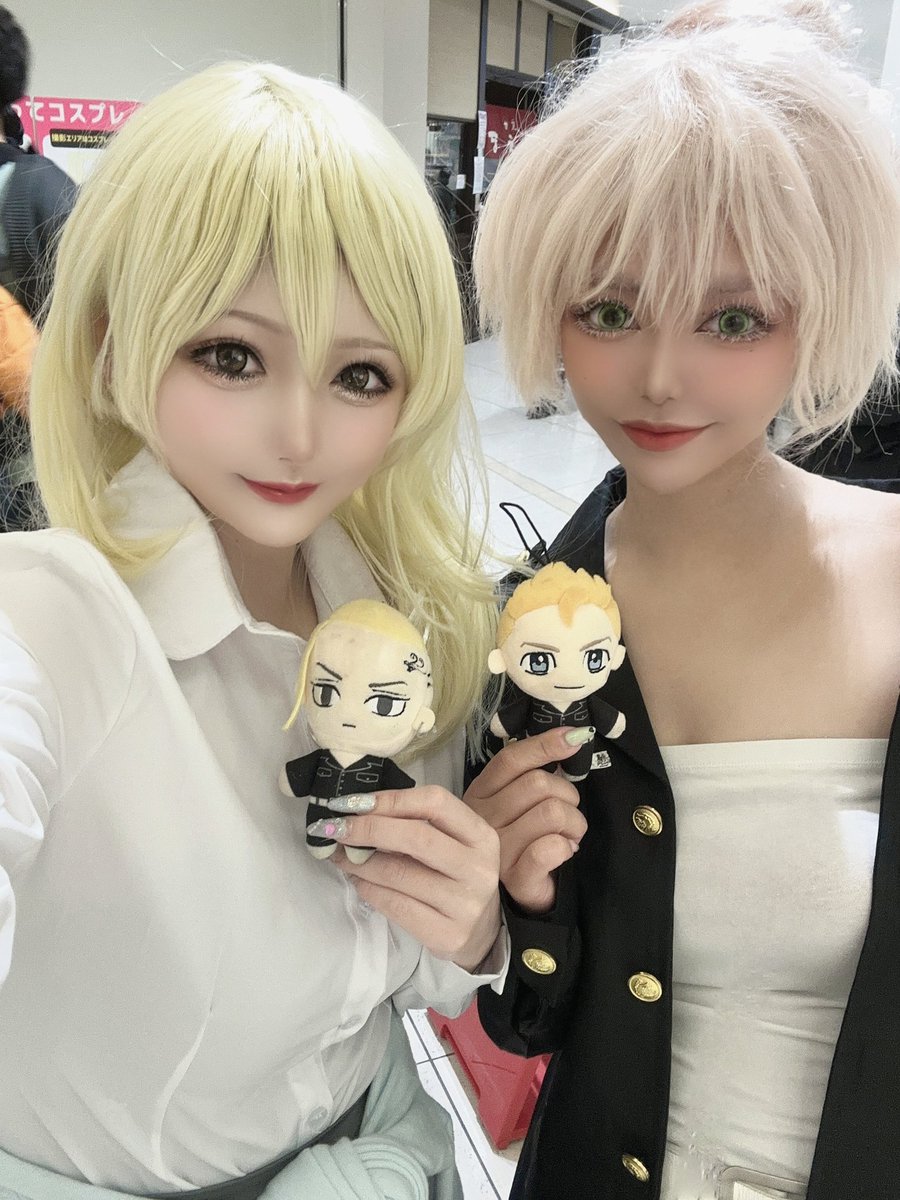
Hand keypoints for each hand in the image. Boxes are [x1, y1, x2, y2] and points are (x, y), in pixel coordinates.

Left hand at [330, 787, 500, 972]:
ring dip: (359, 862)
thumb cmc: (455, 876)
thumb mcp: (451, 844)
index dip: (391, 799)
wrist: (481, 932)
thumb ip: (416, 825)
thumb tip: (357, 812)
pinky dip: (368, 889)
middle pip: (417, 837)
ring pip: (398, 873)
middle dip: (368, 828)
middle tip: (336, 827)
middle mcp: (478, 868)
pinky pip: (394, 906)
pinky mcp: (446, 935)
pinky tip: (358, 881)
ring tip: (339, 855)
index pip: (435, 803)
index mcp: (481, 836)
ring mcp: (465, 905)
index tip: (355, 803)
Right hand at [464, 728, 587, 914]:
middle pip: (538, 784)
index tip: (575, 738)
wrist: (519, 896)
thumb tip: (572, 737)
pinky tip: (564, 852)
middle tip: (569, 815)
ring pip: (552, 813)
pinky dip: (567, 846)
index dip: (544, 744)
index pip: (511, 759)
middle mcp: (482, 818)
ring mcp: (495, 849)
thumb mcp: (520, 802)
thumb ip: (535, 772)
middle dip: (569, 796)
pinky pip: (550, 848)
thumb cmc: (524, 840)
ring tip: (569, 836)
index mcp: (481, 792)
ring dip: (575, 823)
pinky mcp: (514, 877)